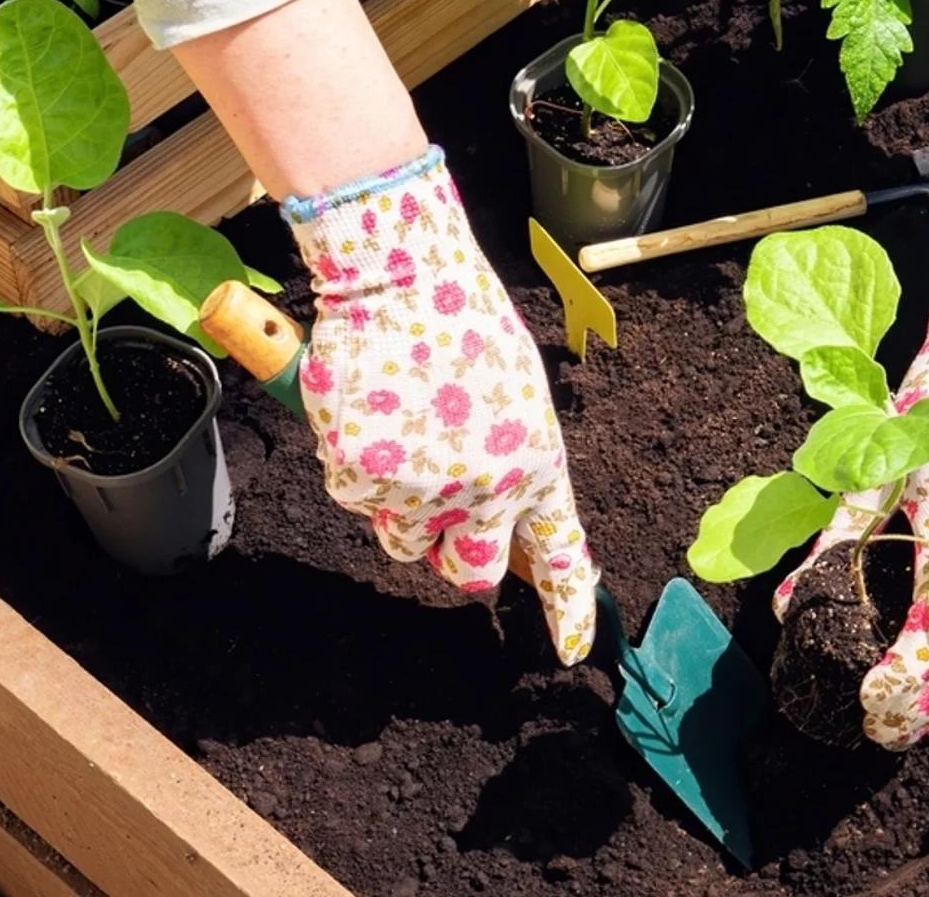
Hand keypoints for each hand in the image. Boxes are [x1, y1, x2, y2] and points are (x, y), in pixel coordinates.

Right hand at [287, 148, 596, 664]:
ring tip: (406, 435)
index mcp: (539, 464)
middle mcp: (486, 489)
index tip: (571, 650)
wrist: (399, 279)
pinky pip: (356, 502)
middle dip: (458, 555)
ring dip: (403, 509)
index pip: (561, 554)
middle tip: (446, 512)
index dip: (567, 609)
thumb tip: (506, 524)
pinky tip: (372, 418)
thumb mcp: (518, 399)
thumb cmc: (463, 329)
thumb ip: (517, 465)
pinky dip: (358, 471)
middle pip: (471, 572)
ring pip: (405, 540)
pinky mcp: (362, 477)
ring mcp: (420, 488)